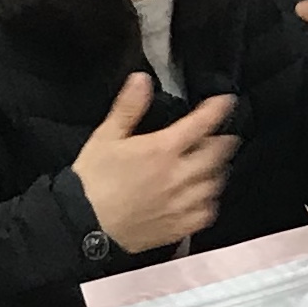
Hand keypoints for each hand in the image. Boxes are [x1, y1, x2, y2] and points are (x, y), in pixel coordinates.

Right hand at [72, 73, 238, 253]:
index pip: (200, 124)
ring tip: (216, 165)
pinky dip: (210, 202)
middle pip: (216, 155)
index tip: (226, 101)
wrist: (82, 225)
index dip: (217, 110)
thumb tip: (142, 79)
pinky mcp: (177, 228)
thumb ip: (128, 108)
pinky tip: (205, 197)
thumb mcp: (105, 137)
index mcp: (162, 150)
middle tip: (225, 135)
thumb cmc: (92, 179)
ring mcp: (180, 204)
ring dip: (219, 171)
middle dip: (224, 141)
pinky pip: (206, 214)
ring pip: (214, 184)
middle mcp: (178, 176)